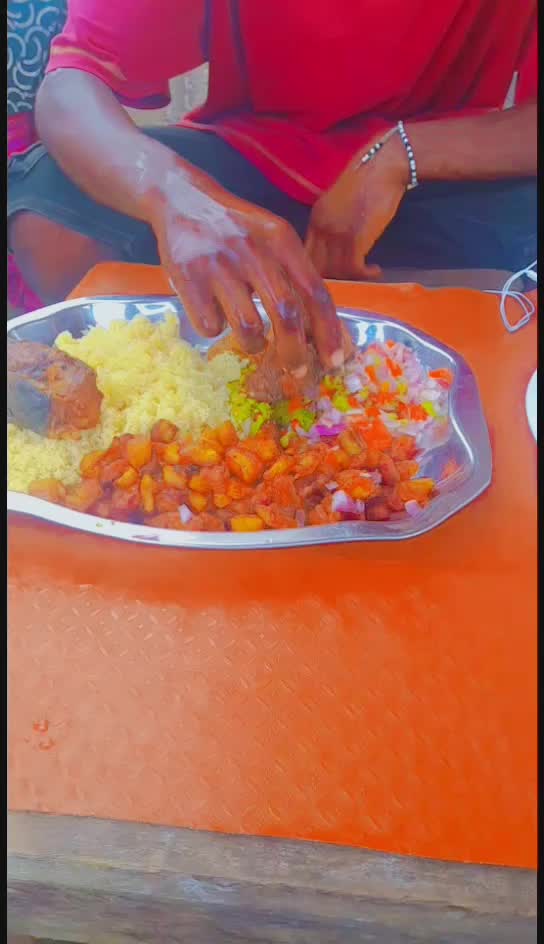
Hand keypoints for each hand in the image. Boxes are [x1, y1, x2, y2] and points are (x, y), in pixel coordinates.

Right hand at [151, 182, 343, 375]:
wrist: (181, 199)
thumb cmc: (235, 229)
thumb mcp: (271, 237)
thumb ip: (293, 273)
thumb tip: (318, 329)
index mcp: (280, 240)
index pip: (315, 291)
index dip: (328, 331)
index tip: (334, 361)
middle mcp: (253, 251)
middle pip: (286, 315)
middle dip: (295, 352)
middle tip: (296, 370)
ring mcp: (219, 266)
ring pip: (248, 328)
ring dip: (254, 344)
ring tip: (250, 340)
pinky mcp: (188, 279)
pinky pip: (211, 325)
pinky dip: (216, 328)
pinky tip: (214, 312)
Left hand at [306, 133, 408, 279]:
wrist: (384, 165)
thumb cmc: (367, 178)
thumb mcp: (339, 201)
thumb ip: (332, 221)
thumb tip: (336, 244)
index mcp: (315, 218)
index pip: (306, 254)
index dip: (318, 269)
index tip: (335, 273)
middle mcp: (321, 228)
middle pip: (318, 268)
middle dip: (335, 277)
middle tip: (351, 278)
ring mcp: (337, 234)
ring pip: (336, 271)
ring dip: (353, 277)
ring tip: (367, 272)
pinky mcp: (355, 238)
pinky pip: (354, 269)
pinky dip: (365, 275)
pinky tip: (375, 271)